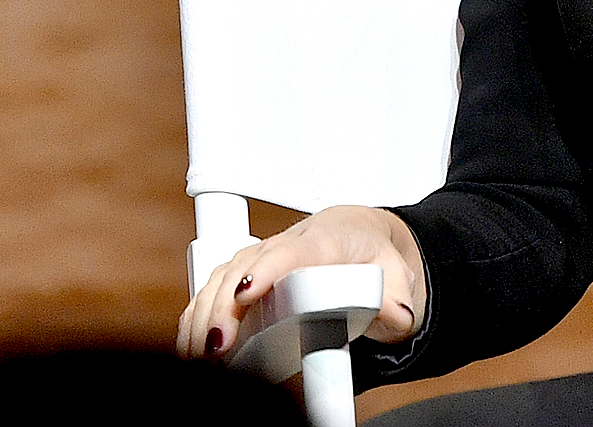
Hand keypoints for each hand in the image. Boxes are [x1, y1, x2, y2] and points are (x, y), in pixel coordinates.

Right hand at [175, 205, 427, 360]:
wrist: (363, 237)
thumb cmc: (377, 255)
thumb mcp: (399, 276)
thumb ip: (399, 300)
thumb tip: (396, 316)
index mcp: (328, 238)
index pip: (294, 249)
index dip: (267, 268)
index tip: (246, 292)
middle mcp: (289, 243)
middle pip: (247, 265)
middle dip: (225, 304)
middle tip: (218, 346)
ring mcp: (264, 256)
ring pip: (224, 275)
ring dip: (205, 313)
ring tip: (201, 354)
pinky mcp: (248, 273)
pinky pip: (215, 288)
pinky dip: (199, 315)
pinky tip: (193, 346)